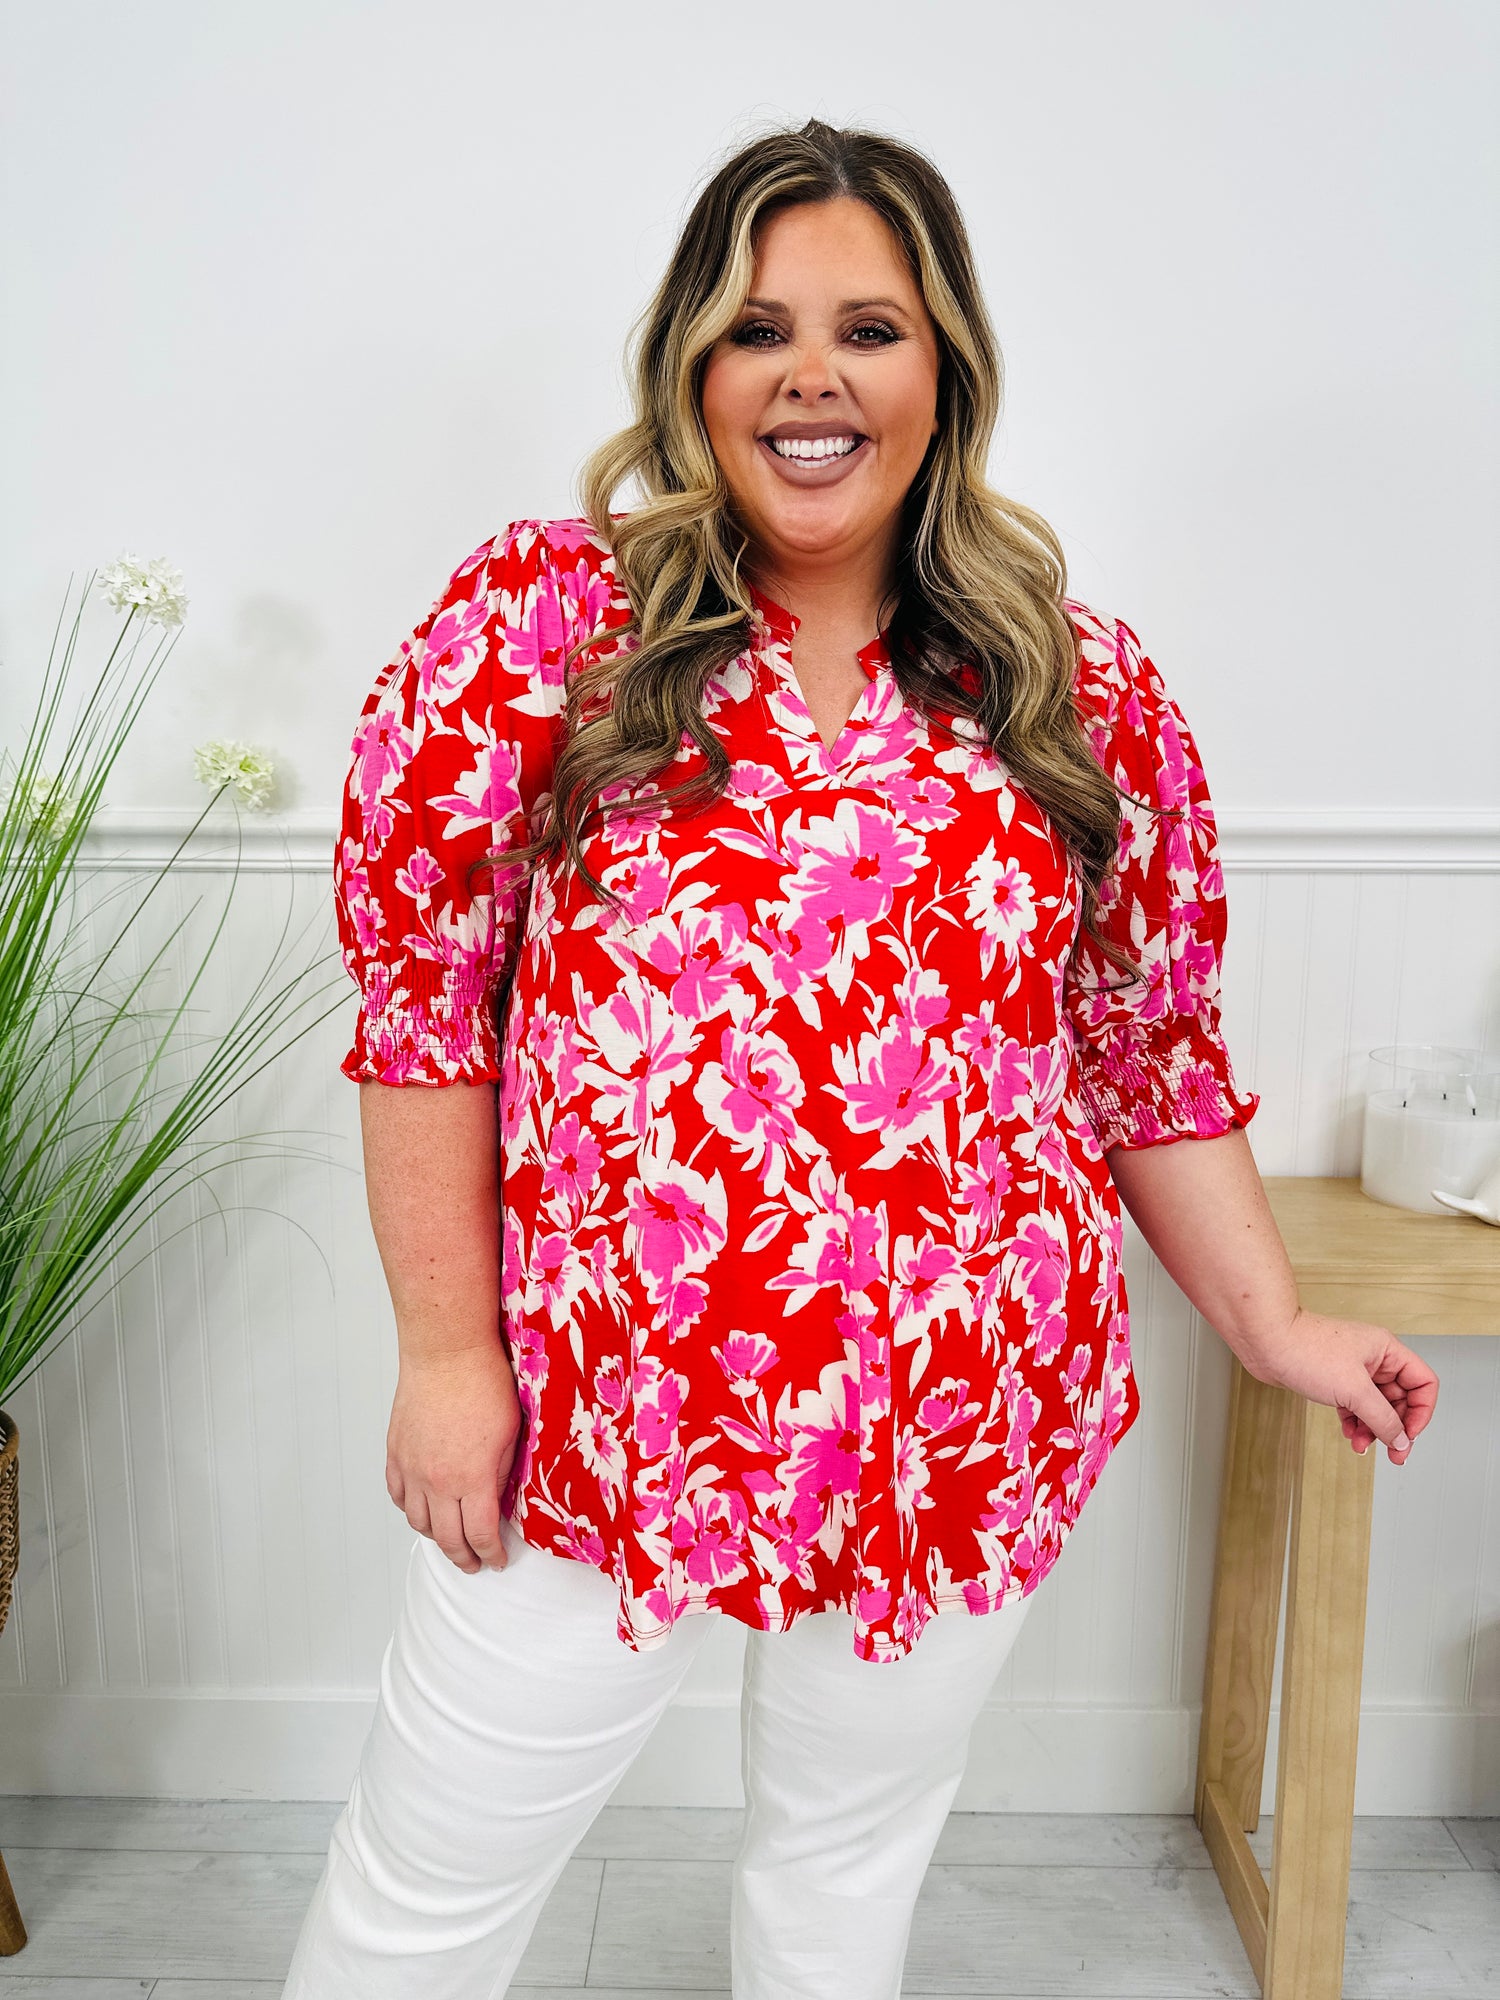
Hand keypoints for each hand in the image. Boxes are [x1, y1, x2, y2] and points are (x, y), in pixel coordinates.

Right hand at [386, 1339, 522, 1570]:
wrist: (446, 1352)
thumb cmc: (484, 1383)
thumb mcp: (511, 1435)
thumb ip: (502, 1475)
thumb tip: (497, 1502)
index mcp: (472, 1478)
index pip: (480, 1535)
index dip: (491, 1554)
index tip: (497, 1560)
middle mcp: (437, 1480)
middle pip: (447, 1538)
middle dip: (464, 1557)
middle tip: (475, 1563)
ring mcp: (412, 1468)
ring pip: (418, 1521)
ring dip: (436, 1536)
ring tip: (450, 1538)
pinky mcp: (396, 1452)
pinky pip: (398, 1495)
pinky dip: (410, 1509)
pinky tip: (423, 1509)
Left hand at [1244, 1307, 1438, 1463]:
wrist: (1265, 1342)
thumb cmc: (1305, 1350)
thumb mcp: (1353, 1390)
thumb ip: (1383, 1418)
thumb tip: (1401, 1440)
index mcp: (1387, 1351)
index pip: (1423, 1383)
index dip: (1421, 1413)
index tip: (1408, 1436)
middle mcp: (1373, 1358)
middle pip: (1400, 1399)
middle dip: (1395, 1427)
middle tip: (1392, 1453)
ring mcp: (1353, 1369)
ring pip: (1375, 1406)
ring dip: (1372, 1428)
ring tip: (1361, 1445)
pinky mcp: (1333, 1380)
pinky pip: (1355, 1406)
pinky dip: (1355, 1422)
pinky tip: (1349, 1434)